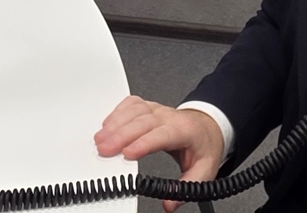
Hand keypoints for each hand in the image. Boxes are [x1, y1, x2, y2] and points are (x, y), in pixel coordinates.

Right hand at [94, 96, 224, 211]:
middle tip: (104, 150)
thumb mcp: (204, 171)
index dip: (144, 143)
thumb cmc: (202, 148)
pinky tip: (108, 124)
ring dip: (115, 124)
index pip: (163, 135)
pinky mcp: (148, 106)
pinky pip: (132, 103)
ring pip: (135, 110)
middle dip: (121, 135)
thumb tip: (169, 203)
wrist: (206, 129)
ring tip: (100, 139)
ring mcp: (158, 109)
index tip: (128, 154)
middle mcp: (170, 117)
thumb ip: (187, 187)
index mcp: (185, 131)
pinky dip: (117, 112)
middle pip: (144, 121)